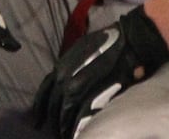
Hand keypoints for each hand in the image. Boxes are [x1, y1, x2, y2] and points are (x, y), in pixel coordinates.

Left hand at [32, 6, 168, 138]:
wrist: (129, 40)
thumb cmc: (106, 44)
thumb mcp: (81, 50)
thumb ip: (70, 68)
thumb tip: (64, 86)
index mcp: (62, 65)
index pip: (44, 91)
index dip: (40, 108)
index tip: (38, 120)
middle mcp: (65, 76)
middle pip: (53, 106)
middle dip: (53, 120)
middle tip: (56, 131)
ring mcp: (79, 86)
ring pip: (64, 113)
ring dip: (64, 126)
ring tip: (66, 135)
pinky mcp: (95, 95)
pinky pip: (81, 117)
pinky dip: (77, 127)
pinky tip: (77, 133)